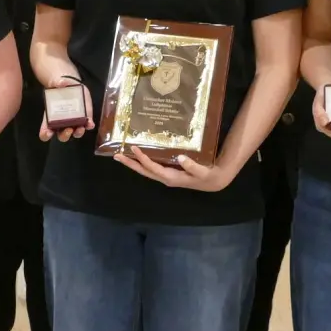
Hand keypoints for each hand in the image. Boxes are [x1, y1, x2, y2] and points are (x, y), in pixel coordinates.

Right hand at [39, 76, 94, 142]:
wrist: (72, 86)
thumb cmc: (60, 88)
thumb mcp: (57, 83)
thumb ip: (58, 83)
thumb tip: (61, 83)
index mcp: (50, 119)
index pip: (45, 132)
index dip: (46, 134)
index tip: (48, 133)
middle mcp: (62, 125)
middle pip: (62, 136)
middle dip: (65, 135)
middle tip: (68, 129)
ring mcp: (74, 123)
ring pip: (75, 133)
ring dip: (78, 132)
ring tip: (80, 128)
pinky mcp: (84, 119)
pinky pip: (87, 125)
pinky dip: (89, 126)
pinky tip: (90, 123)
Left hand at [114, 146, 237, 191]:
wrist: (213, 181)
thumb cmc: (208, 176)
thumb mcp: (202, 172)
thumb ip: (192, 166)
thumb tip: (180, 157)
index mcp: (171, 177)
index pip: (153, 168)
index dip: (143, 159)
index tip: (134, 148)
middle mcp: (165, 178)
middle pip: (144, 171)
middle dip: (130, 164)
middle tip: (116, 156)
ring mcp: (166, 176)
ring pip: (146, 170)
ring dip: (134, 163)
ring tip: (122, 155)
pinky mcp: (169, 173)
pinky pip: (152, 167)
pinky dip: (143, 162)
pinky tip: (139, 155)